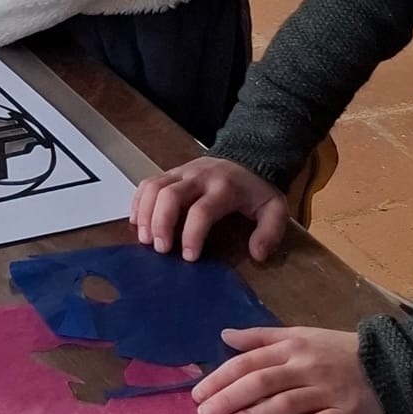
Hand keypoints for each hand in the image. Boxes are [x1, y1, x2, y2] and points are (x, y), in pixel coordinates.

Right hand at [132, 154, 289, 262]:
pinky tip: (137, 221)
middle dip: (160, 223)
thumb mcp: (275, 209)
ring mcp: (181, 172)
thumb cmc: (257, 189)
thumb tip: (256, 255)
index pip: (201, 210)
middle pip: (169, 195)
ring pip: (153, 187)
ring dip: (145, 214)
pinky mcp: (171, 172)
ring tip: (144, 238)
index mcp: (224, 188)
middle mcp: (198, 177)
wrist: (247, 157)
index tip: (189, 257)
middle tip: (160, 248)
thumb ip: (269, 232)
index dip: (191, 234)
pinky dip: (138, 202)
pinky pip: (147, 183)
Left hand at [194, 324, 383, 413]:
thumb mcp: (299, 335)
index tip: (197, 393)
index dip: (220, 378)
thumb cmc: (336, 350)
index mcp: (291, 348)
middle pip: (260, 383)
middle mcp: (305, 368)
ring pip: (284, 405)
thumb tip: (224, 335)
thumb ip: (261, 337)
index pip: (247, 363)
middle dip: (228, 399)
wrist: (389, 363)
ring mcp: (326, 392)